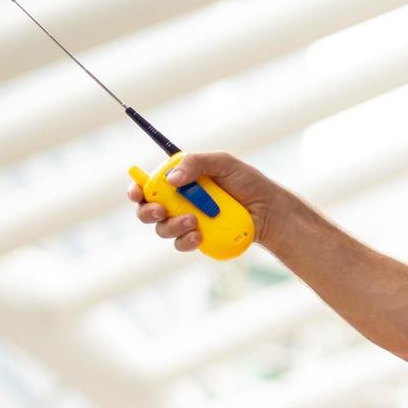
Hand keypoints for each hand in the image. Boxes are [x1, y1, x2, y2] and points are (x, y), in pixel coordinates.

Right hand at [127, 150, 287, 251]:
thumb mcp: (224, 163)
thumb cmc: (248, 183)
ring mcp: (188, 222)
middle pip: (148, 210)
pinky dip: (186, 241)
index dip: (137, 189)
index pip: (149, 185)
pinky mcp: (199, 240)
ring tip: (194, 221)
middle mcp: (179, 202)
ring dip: (172, 226)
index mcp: (180, 181)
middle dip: (148, 212)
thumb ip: (197, 163)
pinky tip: (199, 235)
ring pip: (163, 229)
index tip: (138, 192)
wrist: (270, 211)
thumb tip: (172, 178)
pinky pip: (182, 244)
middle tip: (163, 210)